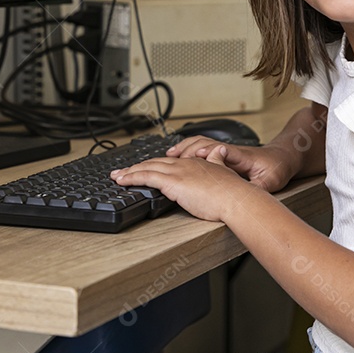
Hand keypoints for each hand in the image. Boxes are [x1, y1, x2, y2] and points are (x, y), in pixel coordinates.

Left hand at [111, 145, 251, 222]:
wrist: (237, 198)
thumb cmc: (233, 192)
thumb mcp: (225, 172)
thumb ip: (217, 163)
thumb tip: (218, 154)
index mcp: (195, 163)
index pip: (168, 161)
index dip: (154, 164)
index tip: (144, 167)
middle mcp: (184, 164)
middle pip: (154, 162)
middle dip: (136, 167)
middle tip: (122, 171)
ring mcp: (177, 172)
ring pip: (147, 168)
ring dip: (129, 172)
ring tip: (117, 176)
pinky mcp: (173, 182)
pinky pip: (146, 177)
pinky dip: (132, 177)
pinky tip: (122, 181)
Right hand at [166, 136, 297, 192]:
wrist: (282, 159)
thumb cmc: (276, 169)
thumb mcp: (271, 181)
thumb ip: (258, 187)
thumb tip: (250, 194)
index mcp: (241, 156)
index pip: (220, 150)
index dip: (205, 152)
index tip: (193, 156)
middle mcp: (229, 151)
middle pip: (203, 145)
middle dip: (187, 150)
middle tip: (169, 158)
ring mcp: (224, 151)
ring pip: (199, 144)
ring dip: (182, 149)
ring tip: (168, 156)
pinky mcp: (221, 154)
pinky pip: (200, 147)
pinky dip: (186, 149)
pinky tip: (177, 156)